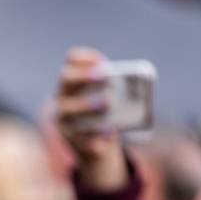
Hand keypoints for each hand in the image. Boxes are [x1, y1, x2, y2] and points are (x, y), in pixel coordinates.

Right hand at [54, 47, 126, 190]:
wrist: (96, 142)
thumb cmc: (108, 112)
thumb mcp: (114, 99)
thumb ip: (121, 89)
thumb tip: (138, 87)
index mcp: (74, 80)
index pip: (72, 59)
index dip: (85, 57)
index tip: (102, 60)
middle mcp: (63, 95)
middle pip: (66, 77)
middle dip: (84, 75)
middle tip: (105, 77)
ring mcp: (62, 117)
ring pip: (67, 108)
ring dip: (86, 105)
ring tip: (106, 104)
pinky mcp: (69, 138)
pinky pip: (77, 135)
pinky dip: (93, 133)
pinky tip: (108, 132)